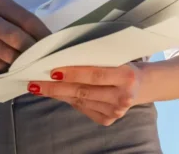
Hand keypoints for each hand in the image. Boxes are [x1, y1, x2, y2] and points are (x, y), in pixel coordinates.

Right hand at [0, 0, 51, 71]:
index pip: (26, 19)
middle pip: (13, 36)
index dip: (42, 34)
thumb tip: (47, 41)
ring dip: (19, 61)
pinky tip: (10, 67)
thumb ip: (21, 22)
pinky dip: (4, 67)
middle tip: (42, 59)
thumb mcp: (3, 11)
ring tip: (29, 65)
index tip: (54, 45)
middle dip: (31, 49)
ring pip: (2, 52)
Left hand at [27, 64, 142, 125]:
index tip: (52, 70)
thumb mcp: (117, 58)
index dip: (73, 73)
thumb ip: (96, 60)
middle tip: (35, 82)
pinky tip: (58, 94)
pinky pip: (83, 109)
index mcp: (127, 76)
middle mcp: (123, 97)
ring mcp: (116, 111)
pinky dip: (69, 100)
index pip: (95, 74)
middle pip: (84, 91)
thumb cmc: (124, 64)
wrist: (143, 84)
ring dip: (58, 94)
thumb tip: (63, 60)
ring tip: (40, 88)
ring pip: (80, 101)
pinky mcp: (108, 120)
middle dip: (56, 87)